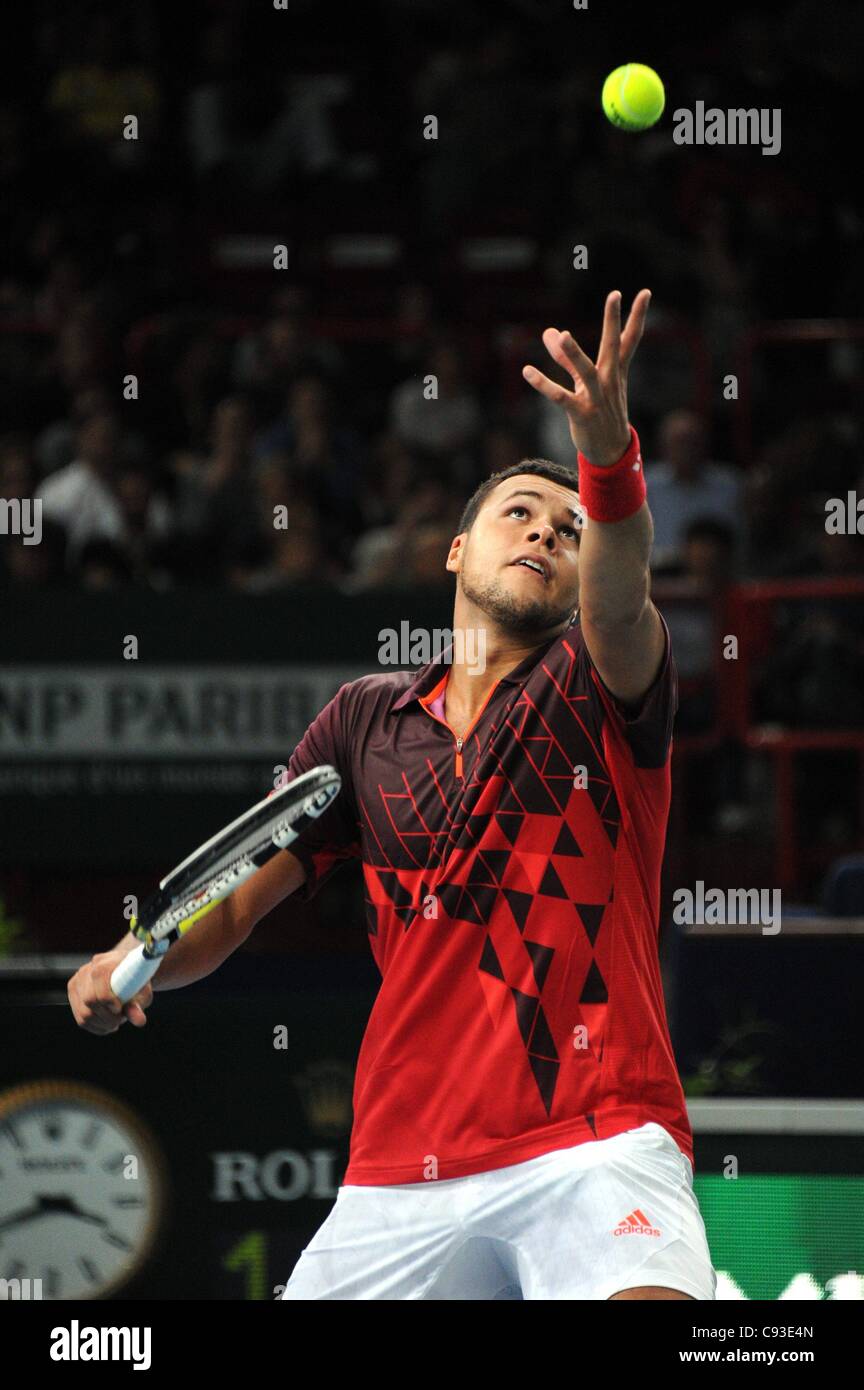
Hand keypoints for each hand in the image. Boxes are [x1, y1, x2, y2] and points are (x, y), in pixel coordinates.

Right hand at [68, 951, 152, 1033]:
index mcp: (106, 962)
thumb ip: (138, 1005)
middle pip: (89, 1000)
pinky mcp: (73, 993)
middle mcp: (87, 970)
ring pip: (84, 1014)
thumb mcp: (142, 992)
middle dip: (108, 1016)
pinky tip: (107, 1023)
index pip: (99, 977)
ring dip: (103, 1023)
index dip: (109, 998)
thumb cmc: (135, 982)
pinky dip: (96, 1026)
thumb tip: (139, 1021)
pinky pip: (81, 1020)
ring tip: (116, 1019)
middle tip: (121, 1018)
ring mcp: (77, 982)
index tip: (120, 1008)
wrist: (124, 974)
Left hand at [522, 289, 650, 466]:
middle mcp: (609, 381)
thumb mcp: (585, 382)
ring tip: (563, 334)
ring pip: (586, 372)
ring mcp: (597, 398)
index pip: (630, 339)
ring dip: (574, 354)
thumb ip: (566, 357)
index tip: (645, 292)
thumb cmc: (599, 411)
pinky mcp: (581, 414)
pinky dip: (544, 385)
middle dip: (613, 321)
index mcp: (615, 371)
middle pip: (612, 346)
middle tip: (615, 295)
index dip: (637, 316)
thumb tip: (550, 331)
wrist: (610, 451)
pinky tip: (528, 371)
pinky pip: (560, 398)